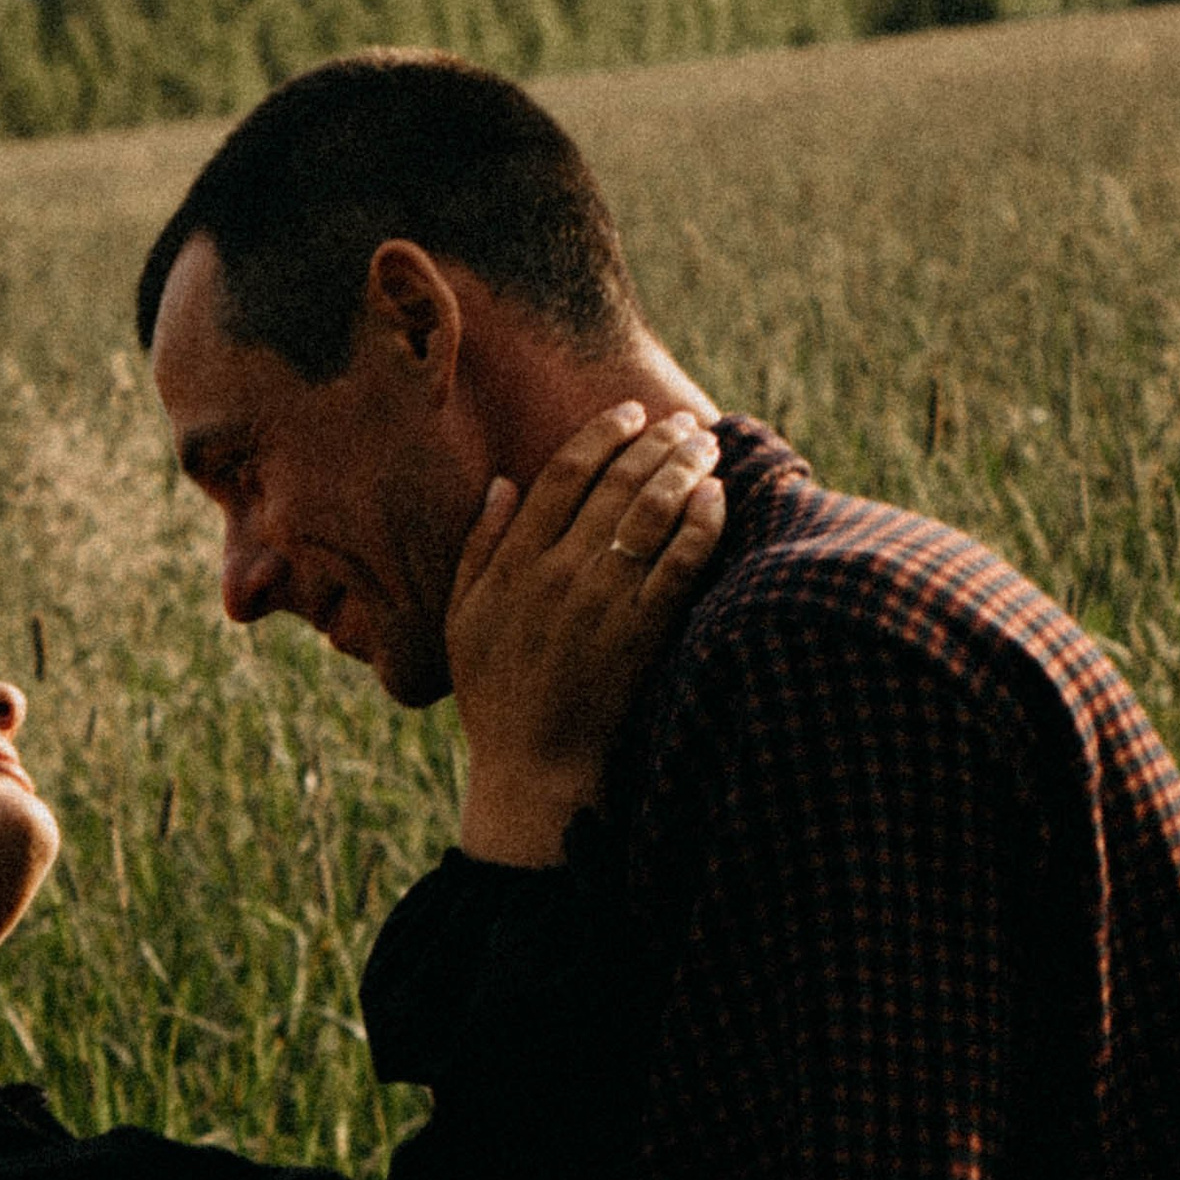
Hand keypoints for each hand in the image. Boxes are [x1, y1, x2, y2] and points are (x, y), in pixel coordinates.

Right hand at [447, 403, 725, 862]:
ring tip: (706, 446)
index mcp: (514, 563)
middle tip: (684, 421)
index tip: (630, 411)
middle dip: (656, 441)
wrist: (534, 768)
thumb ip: (479, 546)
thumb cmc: (495, 694)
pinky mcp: (643, 634)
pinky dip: (701, 524)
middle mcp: (559, 573)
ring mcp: (603, 602)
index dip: (602, 434)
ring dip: (684, 469)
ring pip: (653, 513)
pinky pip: (680, 565)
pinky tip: (716, 498)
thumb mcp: (462, 617)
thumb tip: (505, 483)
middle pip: (618, 484)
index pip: (564, 474)